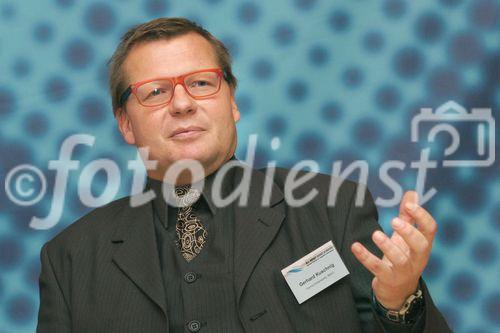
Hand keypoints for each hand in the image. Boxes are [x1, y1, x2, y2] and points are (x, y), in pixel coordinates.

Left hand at [350, 191, 436, 309]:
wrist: (398, 291)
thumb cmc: (403, 258)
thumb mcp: (406, 237)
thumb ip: (408, 216)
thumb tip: (412, 193)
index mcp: (423, 245)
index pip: (430, 229)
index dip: (422, 216)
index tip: (409, 204)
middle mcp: (417, 259)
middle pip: (421, 246)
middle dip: (409, 232)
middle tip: (395, 221)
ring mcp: (403, 271)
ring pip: (400, 260)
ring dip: (388, 246)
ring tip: (376, 234)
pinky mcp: (388, 279)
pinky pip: (377, 268)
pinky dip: (366, 257)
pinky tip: (355, 246)